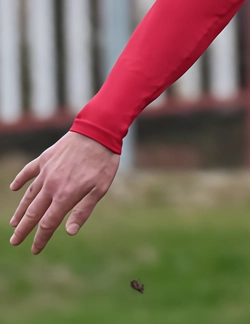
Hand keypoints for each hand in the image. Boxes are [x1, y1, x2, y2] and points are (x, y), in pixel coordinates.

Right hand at [9, 132, 118, 253]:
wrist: (97, 131)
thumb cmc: (103, 162)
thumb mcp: (100, 189)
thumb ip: (83, 211)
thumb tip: (69, 232)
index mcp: (65, 196)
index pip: (48, 224)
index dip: (40, 239)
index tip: (34, 250)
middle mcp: (51, 186)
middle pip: (33, 213)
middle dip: (23, 229)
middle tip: (14, 242)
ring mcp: (46, 172)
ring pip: (29, 195)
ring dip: (20, 210)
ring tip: (14, 223)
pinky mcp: (45, 159)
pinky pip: (29, 172)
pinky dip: (20, 180)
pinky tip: (14, 187)